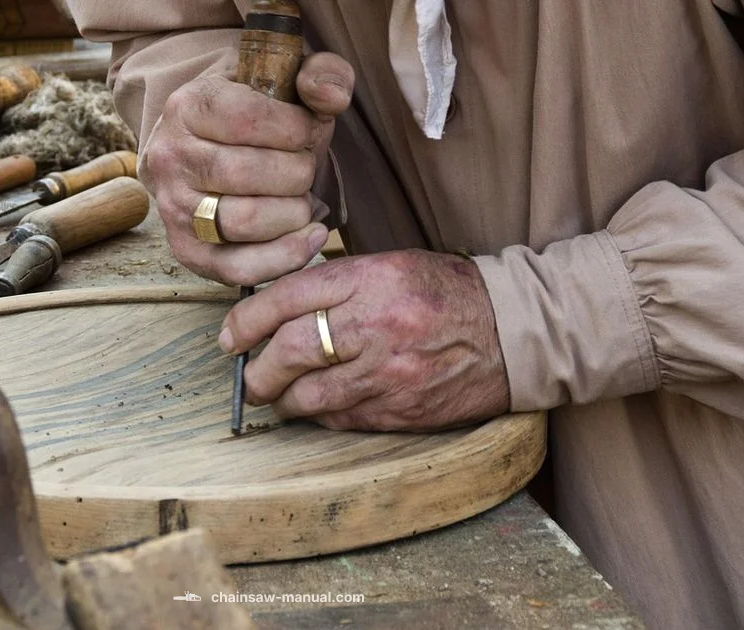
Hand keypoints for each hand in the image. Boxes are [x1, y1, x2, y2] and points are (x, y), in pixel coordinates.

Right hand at [139, 53, 355, 285]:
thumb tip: (332, 97)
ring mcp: (174, 208)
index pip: (249, 119)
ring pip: (245, 221)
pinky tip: (310, 235)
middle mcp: (171, 157)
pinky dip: (284, 257)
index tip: (308, 130)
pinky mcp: (188, 251)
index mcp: (188, 106)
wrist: (202, 147)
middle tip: (304, 167)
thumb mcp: (284, 79)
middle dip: (298, 172)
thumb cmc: (253, 116)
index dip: (295, 128)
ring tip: (302, 199)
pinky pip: (238, 267)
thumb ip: (321, 73)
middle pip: (249, 173)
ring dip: (293, 213)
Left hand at [218, 250, 510, 431]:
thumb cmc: (446, 293)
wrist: (513, 333)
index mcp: (372, 279)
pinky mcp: (399, 410)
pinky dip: (319, 414)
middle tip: (249, 375)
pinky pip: (339, 419)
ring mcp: (388, 373)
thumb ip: (337, 282)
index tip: (230, 336)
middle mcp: (376, 325)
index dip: (246, 319)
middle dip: (257, 369)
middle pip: (289, 351)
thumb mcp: (392, 266)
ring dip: (282, 399)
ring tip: (279, 394)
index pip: (288, 298)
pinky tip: (319, 405)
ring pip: (307, 395)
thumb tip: (275, 304)